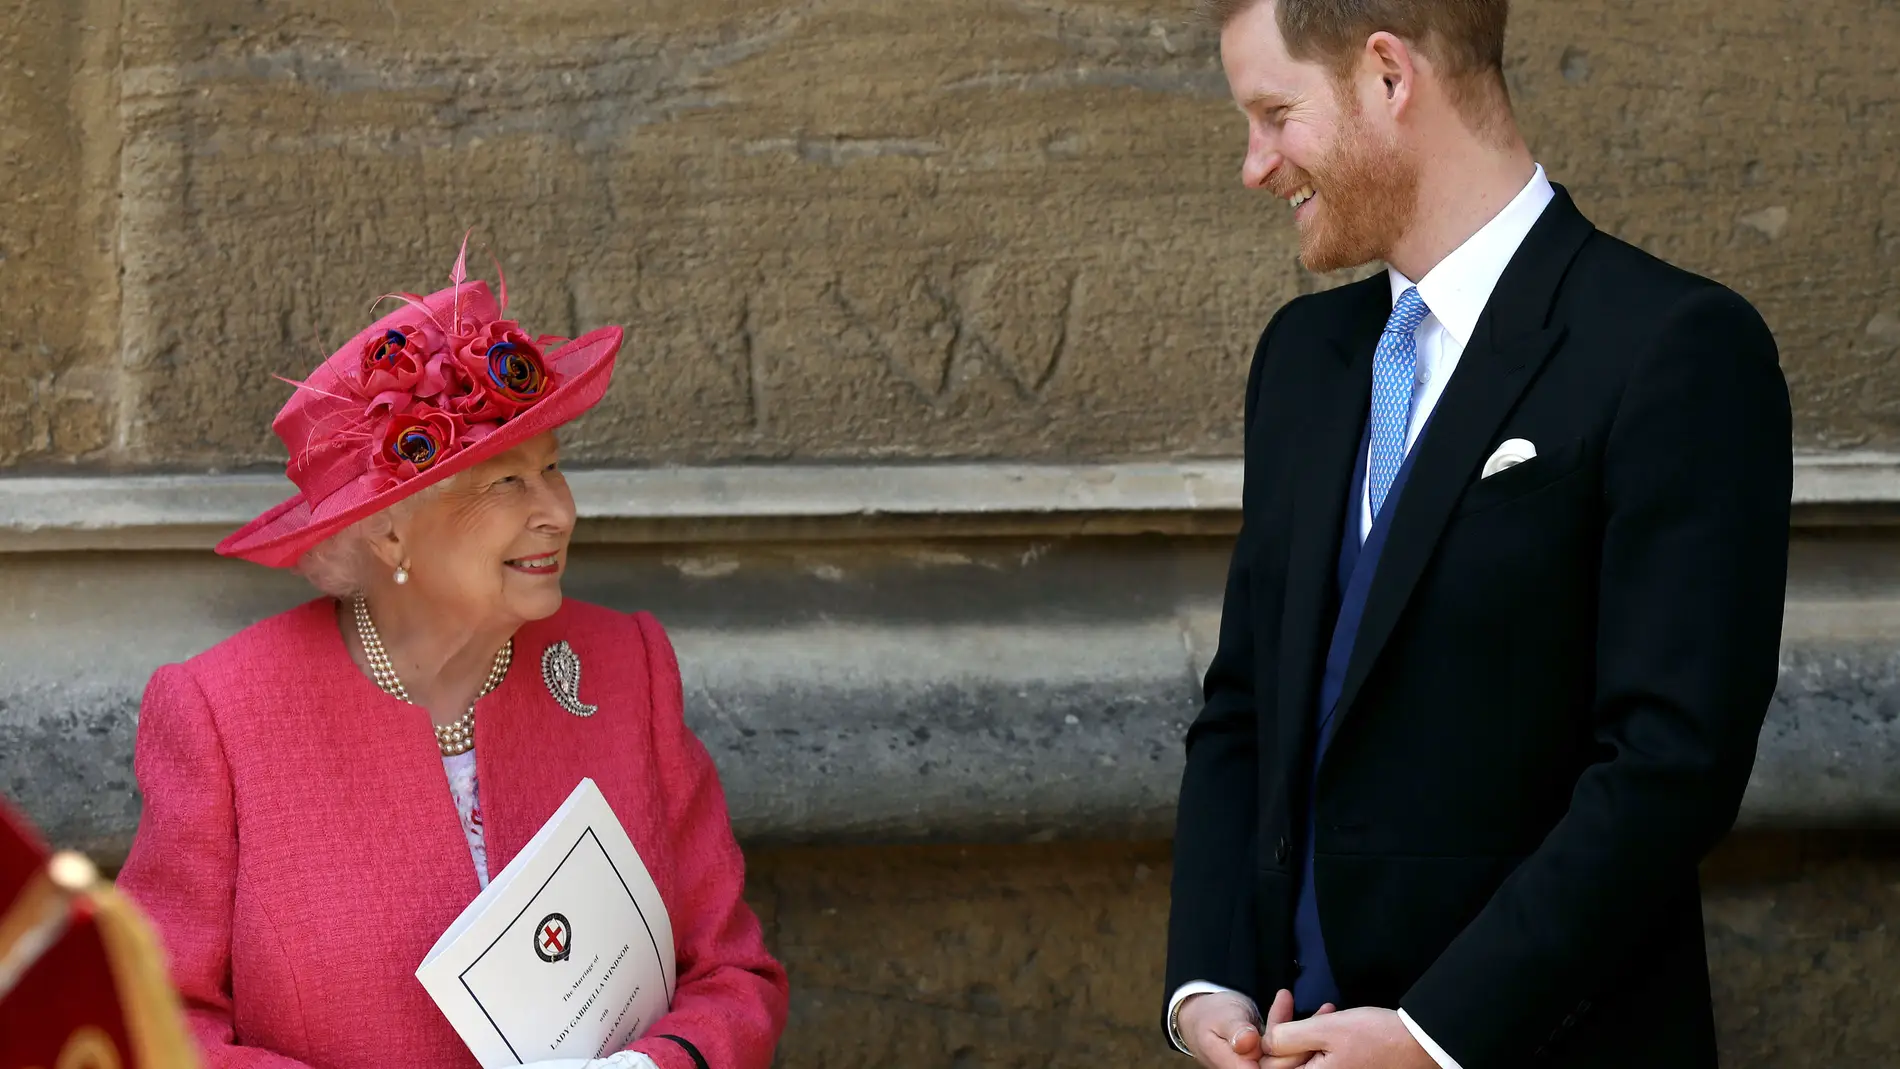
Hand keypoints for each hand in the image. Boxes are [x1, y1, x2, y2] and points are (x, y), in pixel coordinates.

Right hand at [1180, 989, 1336, 1068]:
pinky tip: (1308, 1009)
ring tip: (1325, 1007)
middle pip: (1284, 1063)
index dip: (1290, 1054)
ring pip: (1289, 1052)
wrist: (1200, 1013)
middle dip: (1305, 1039)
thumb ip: (1235, 1030)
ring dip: (1306, 1030)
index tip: (1308, 1034)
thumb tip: (1248, 1043)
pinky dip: (1297, 1026)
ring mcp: (1260, 1063)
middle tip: (1325, 1013)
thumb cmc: (1208, 1015)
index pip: (1269, 1068)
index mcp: (1236, 1066)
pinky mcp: (1269, 1055)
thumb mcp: (1221, 1018)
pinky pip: (1287, 1045)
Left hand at [1264, 1007, 1437, 1067]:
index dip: (1269, 1040)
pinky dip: (1320, 1039)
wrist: (1419, 1044)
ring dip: (1304, 1032)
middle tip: (1291, 1003)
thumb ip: (1288, 1037)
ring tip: (1322, 1010)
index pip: (1271, 1066)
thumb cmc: (1375, 1036)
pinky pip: (1321, 1058)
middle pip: (1286, 1062)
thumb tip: (1265, 1043)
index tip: (1281, 1009)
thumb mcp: (1325, 1029)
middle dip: (1286, 1032)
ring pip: (1303, 1057)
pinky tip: (1330, 1017)